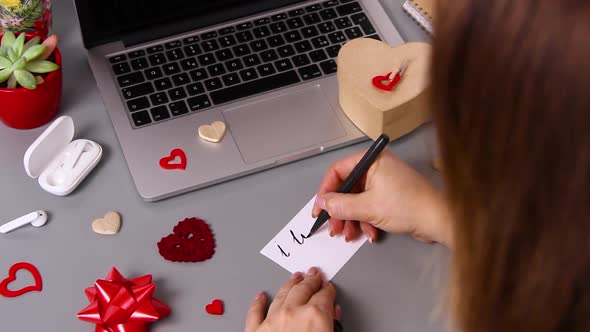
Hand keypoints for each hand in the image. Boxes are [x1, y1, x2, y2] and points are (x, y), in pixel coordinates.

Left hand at [245, 267, 340, 331]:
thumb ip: (332, 324)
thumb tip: (332, 316)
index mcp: (315, 316)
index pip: (325, 296)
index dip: (328, 291)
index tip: (329, 288)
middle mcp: (292, 314)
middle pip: (304, 290)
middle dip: (311, 281)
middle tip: (314, 274)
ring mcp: (271, 321)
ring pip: (282, 295)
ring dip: (290, 285)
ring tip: (295, 278)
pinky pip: (256, 313)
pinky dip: (258, 303)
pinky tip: (260, 296)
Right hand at [312, 149, 452, 246]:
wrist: (438, 220)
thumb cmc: (407, 206)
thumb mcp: (367, 207)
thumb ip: (340, 205)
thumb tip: (322, 203)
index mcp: (371, 160)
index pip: (338, 171)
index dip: (326, 191)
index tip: (320, 209)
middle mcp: (376, 167)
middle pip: (347, 188)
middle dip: (340, 211)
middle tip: (335, 228)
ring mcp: (384, 181)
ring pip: (357, 200)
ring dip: (352, 219)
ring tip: (351, 235)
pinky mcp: (391, 195)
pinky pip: (370, 206)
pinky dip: (366, 220)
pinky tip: (370, 234)